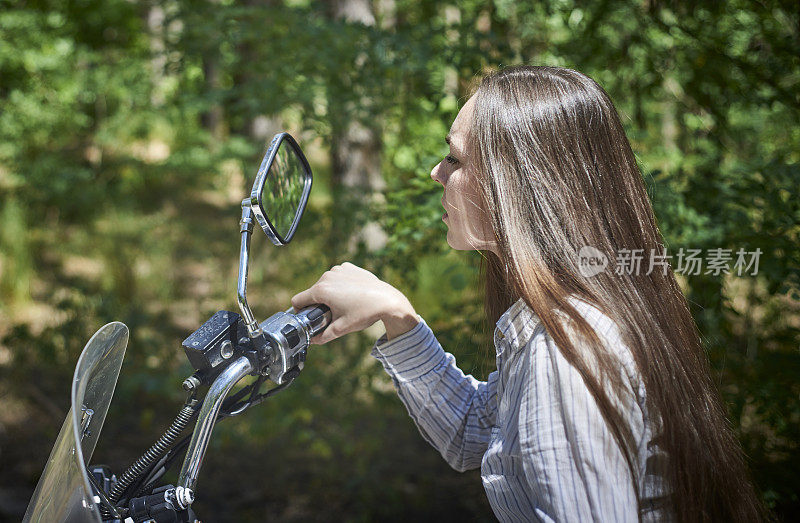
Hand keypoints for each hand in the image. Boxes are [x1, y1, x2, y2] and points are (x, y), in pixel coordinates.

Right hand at [291, 262, 418, 343]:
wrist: (387, 300)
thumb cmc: (364, 313)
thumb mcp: (342, 328)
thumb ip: (323, 336)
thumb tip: (313, 341)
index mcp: (321, 290)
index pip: (298, 300)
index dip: (300, 311)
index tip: (311, 317)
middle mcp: (327, 276)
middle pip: (312, 292)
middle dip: (318, 303)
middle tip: (332, 314)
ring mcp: (339, 269)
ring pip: (325, 283)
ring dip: (329, 293)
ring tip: (344, 304)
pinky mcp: (349, 267)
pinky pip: (338, 276)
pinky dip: (340, 284)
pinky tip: (351, 293)